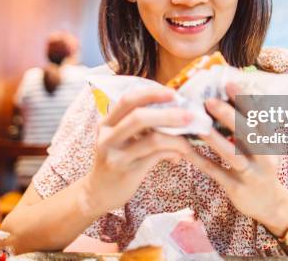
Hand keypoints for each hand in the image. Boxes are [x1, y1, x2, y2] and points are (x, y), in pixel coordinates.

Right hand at [84, 87, 193, 213]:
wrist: (98, 192)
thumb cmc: (115, 160)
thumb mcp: (117, 138)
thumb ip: (136, 124)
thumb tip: (172, 110)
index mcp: (106, 123)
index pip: (128, 100)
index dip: (151, 94)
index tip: (173, 94)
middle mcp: (107, 137)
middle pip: (139, 117)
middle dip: (168, 114)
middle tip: (189, 116)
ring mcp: (116, 156)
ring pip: (152, 140)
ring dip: (175, 138)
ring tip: (188, 141)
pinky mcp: (127, 172)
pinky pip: (156, 157)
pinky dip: (171, 153)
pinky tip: (178, 155)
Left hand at [182, 83, 287, 234]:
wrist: (270, 204)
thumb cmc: (259, 165)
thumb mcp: (262, 144)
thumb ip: (247, 123)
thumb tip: (228, 94)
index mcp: (269, 140)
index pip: (259, 116)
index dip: (245, 99)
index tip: (229, 82)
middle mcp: (264, 156)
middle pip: (248, 134)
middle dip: (229, 117)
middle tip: (209, 101)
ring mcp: (251, 174)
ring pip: (233, 155)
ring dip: (215, 140)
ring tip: (198, 126)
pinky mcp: (236, 188)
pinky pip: (216, 173)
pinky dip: (200, 161)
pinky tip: (185, 150)